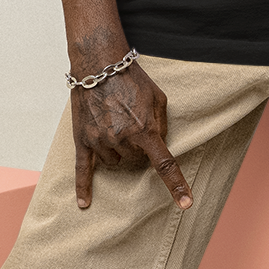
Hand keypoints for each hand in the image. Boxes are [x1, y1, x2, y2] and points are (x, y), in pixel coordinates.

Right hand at [71, 60, 191, 210]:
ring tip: (114, 124)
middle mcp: (122, 139)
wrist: (99, 65)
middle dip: (138, 148)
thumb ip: (162, 126)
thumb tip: (160, 145)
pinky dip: (83, 187)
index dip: (177, 185)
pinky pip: (82, 169)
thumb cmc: (132, 80)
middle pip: (136, 161)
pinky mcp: (83, 139)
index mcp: (144, 130)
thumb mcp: (158, 99)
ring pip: (114, 162)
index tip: (186, 203)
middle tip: (133, 123)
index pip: (164, 165)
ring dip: (118, 151)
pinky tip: (84, 203)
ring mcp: (100, 141)